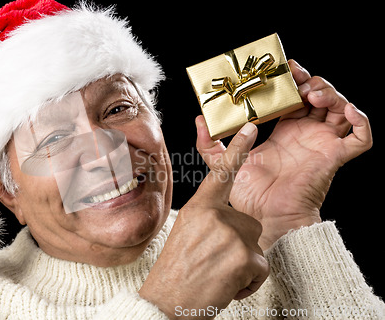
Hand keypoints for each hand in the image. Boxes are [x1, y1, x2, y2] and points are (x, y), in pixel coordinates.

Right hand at [139, 124, 268, 318]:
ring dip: (244, 263)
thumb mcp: (186, 233)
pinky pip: (262, 267)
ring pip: (256, 245)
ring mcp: (231, 234)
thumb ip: (207, 219)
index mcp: (198, 207)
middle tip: (215, 261)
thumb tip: (230, 222)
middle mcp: (215, 215)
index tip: (251, 127)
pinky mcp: (245, 256)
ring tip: (220, 274)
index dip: (238, 149)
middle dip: (239, 244)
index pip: (221, 173)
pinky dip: (250, 282)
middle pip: (248, 222)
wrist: (167, 302)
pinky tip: (228, 286)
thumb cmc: (176, 270)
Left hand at [196, 60, 372, 249]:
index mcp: (285, 131)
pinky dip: (362, 122)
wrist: (265, 218)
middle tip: (296, 78)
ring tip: (312, 94)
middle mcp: (306, 134)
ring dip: (332, 95)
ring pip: (341, 109)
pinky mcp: (334, 157)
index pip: (296, 97)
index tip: (283, 69)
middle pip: (320, 97)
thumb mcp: (223, 163)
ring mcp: (322, 144)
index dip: (292, 81)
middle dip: (312, 82)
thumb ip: (209, 143)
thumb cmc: (248, 196)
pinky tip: (348, 110)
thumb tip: (199, 119)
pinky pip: (361, 138)